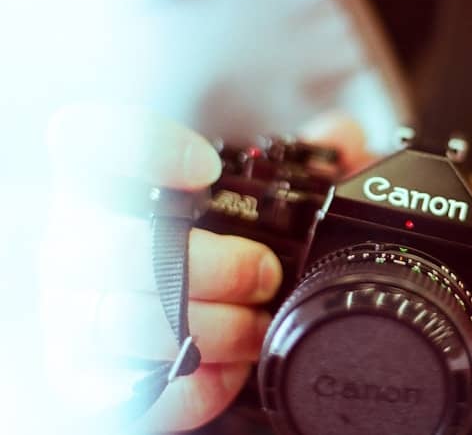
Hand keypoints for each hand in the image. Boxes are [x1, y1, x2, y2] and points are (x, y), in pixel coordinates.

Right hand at [42, 105, 370, 430]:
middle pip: (113, 247)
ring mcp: (74, 314)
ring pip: (120, 322)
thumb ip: (303, 161)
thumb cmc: (213, 246)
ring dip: (210, 328)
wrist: (183, 319)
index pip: (88, 141)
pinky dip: (191, 387)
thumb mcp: (263, 195)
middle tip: (265, 274)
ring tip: (258, 327)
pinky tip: (230, 372)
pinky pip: (127, 392)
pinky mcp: (88, 379)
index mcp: (110, 185)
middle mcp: (78, 244)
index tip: (206, 167)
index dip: (142, 149)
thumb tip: (338, 138)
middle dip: (208, 265)